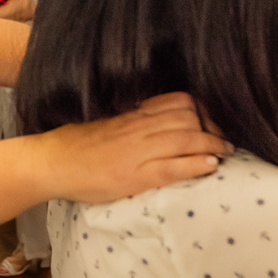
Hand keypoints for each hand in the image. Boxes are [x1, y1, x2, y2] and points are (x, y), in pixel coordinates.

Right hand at [34, 92, 231, 203]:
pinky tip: (211, 165)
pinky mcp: (135, 175)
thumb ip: (133, 119)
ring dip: (214, 144)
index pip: (178, 101)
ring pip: (187, 139)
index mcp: (132, 113)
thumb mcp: (107, 123)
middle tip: (225, 139)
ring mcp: (138, 151)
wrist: (51, 162)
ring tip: (226, 152)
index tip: (212, 120)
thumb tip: (158, 120)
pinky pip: (173, 167)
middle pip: (189, 118)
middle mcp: (138, 127)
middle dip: (213, 127)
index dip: (202, 109)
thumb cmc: (76, 145)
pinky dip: (197, 164)